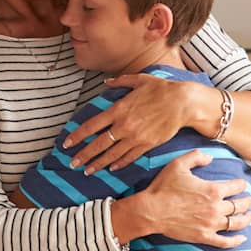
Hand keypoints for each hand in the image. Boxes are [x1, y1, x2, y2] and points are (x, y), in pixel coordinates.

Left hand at [63, 74, 196, 173]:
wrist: (183, 103)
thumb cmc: (161, 89)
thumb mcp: (139, 79)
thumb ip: (120, 82)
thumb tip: (106, 82)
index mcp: (118, 109)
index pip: (91, 125)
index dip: (77, 136)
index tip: (66, 144)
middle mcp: (124, 125)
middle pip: (98, 144)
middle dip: (83, 155)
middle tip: (72, 164)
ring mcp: (136, 137)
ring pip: (112, 154)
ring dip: (98, 163)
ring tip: (88, 171)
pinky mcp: (147, 144)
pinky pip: (130, 157)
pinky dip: (119, 163)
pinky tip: (111, 168)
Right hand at [113, 151, 250, 248]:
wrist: (151, 211)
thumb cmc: (163, 187)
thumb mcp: (178, 164)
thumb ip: (196, 157)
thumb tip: (211, 158)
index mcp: (213, 190)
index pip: (236, 186)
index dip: (241, 184)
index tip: (242, 184)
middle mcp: (216, 207)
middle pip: (239, 205)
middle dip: (247, 202)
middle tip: (249, 200)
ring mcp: (211, 224)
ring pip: (236, 223)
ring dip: (246, 219)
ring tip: (250, 217)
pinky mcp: (204, 236)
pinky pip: (225, 241)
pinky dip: (236, 241)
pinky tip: (242, 239)